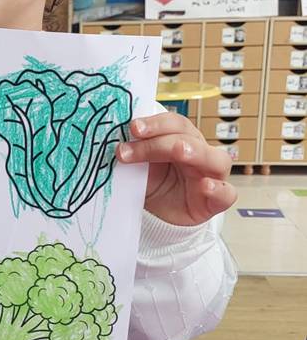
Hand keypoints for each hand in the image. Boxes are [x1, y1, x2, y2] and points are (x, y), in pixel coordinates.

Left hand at [117, 113, 236, 225]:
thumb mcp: (141, 167)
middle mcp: (200, 154)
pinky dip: (218, 189)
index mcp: (184, 139)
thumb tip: (113, 139)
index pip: (175, 124)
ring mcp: (212, 177)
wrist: (160, 216)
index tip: (133, 127)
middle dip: (160, 140)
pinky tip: (206, 185)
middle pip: (189, 138)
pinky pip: (226, 194)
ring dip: (197, 152)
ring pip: (216, 159)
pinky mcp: (215, 202)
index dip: (156, 123)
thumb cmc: (155, 184)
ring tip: (179, 151)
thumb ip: (134, 153)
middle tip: (136, 142)